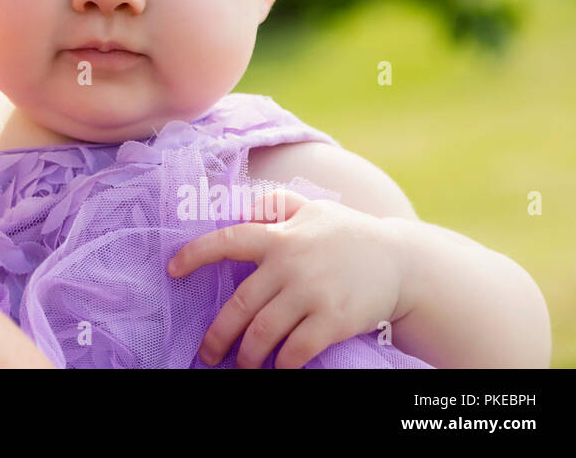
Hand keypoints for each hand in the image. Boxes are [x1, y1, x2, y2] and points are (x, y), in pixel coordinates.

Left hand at [166, 189, 405, 368]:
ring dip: (247, 357)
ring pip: (263, 333)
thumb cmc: (350, 235)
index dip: (195, 254)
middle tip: (207, 354)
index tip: (172, 269)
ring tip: (240, 367)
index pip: (228, 241)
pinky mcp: (332, 320)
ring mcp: (311, 294)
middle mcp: (289, 264)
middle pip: (240, 304)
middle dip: (218, 334)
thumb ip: (278, 204)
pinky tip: (276, 371)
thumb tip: (246, 209)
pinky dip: (282, 365)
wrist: (403, 262)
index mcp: (280, 236)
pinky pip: (296, 350)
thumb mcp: (313, 208)